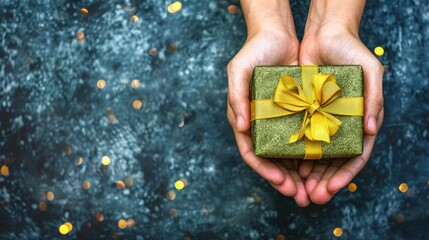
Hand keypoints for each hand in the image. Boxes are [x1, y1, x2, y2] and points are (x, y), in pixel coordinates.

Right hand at [227, 1, 311, 205]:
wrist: (277, 36)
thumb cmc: (253, 52)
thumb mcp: (238, 70)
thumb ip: (237, 97)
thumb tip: (241, 127)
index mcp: (244, 120)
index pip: (250, 152)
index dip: (264, 169)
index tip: (280, 182)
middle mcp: (260, 125)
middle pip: (270, 160)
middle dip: (284, 180)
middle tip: (299, 196)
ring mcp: (278, 121)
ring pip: (287, 155)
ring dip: (298, 174)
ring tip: (312, 189)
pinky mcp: (295, 114)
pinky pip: (302, 138)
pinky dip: (309, 154)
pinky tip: (321, 165)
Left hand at [298, 21, 383, 203]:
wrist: (324, 35)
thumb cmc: (352, 52)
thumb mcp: (370, 72)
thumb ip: (373, 101)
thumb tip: (371, 131)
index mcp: (360, 122)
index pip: (355, 157)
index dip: (343, 176)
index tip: (330, 190)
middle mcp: (341, 126)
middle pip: (333, 163)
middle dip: (322, 182)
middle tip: (309, 198)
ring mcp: (321, 122)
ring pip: (314, 156)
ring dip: (307, 175)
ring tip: (296, 189)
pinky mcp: (304, 114)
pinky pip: (299, 139)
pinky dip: (294, 155)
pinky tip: (287, 167)